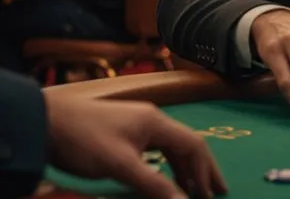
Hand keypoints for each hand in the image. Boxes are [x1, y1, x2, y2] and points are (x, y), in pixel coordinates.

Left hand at [44, 92, 226, 198]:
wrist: (47, 121)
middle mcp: (153, 120)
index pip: (193, 145)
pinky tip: (167, 178)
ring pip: (173, 147)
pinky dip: (168, 165)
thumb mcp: (121, 165)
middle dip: (204, 168)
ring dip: (186, 169)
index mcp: (157, 123)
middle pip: (188, 144)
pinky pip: (157, 149)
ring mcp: (139, 124)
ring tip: (194, 190)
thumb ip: (154, 183)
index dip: (205, 172)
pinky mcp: (126, 132)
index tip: (209, 196)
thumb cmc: (86, 140)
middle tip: (218, 191)